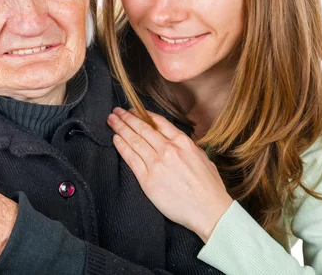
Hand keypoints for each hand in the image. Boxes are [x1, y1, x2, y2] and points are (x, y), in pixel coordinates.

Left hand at [108, 107, 232, 241]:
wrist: (209, 211)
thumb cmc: (210, 188)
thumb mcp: (203, 158)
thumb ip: (188, 147)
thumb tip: (177, 141)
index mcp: (183, 142)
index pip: (158, 122)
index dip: (143, 114)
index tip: (133, 110)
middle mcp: (168, 150)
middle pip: (142, 128)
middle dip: (127, 117)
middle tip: (116, 111)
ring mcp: (157, 164)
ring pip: (134, 140)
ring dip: (121, 128)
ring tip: (111, 120)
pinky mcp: (148, 180)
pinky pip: (131, 159)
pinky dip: (122, 147)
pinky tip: (115, 139)